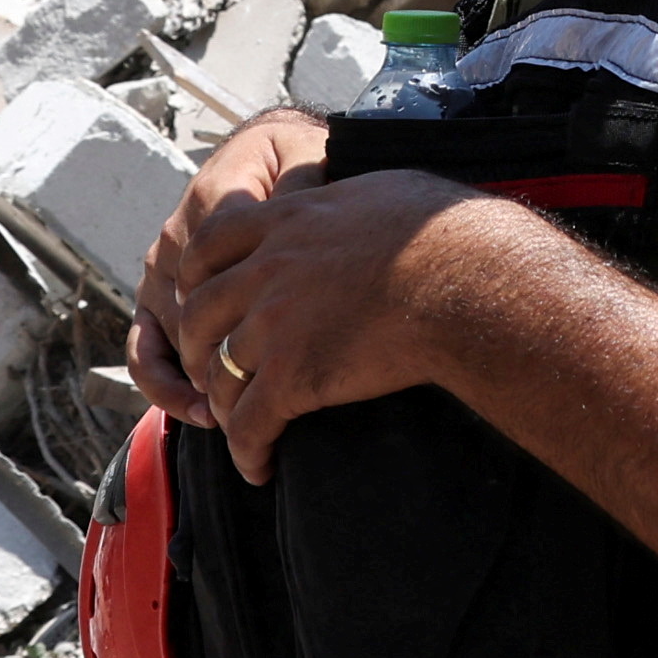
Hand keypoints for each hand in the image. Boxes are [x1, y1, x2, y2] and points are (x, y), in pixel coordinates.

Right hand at [127, 108, 328, 429]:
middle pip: (197, 313)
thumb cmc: (296, 162)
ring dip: (201, 377)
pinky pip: (144, 346)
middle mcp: (178, 237)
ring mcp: (162, 270)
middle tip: (269, 397)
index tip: (289, 352)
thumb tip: (302, 209)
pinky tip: (198, 408)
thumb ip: (301, 186)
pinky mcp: (155, 294)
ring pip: (173, 334)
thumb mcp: (308, 159)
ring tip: (236, 411)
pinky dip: (164, 383)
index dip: (251, 317)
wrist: (268, 152)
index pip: (224, 268)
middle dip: (229, 358)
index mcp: (214, 201)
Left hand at [136, 159, 538, 479]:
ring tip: (239, 427)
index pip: (206, 242)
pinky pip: (248, 425)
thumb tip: (357, 200)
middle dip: (195, 349)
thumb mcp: (380, 190)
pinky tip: (260, 468)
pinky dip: (247, 453)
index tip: (201, 299)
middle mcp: (268, 270)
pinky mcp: (293, 377)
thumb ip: (343, 198)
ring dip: (223, 408)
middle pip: (197, 314)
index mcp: (286, 221)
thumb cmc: (445, 232)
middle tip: (210, 371)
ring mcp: (274, 325)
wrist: (465, 279)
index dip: (193, 277)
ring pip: (218, 376)